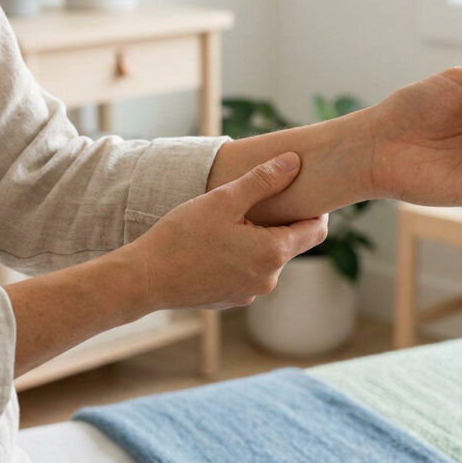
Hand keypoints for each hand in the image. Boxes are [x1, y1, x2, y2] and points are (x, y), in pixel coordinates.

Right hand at [125, 152, 328, 309]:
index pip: (316, 230)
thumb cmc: (183, 237)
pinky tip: (214, 244)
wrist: (145, 279)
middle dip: (279, 221)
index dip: (315, 208)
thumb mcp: (224, 200)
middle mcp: (269, 279)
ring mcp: (250, 293)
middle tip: (255, 199)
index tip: (303, 190)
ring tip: (228, 221)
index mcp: (273, 253)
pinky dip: (239, 257)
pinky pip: (246, 272)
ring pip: (266, 258)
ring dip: (257, 239)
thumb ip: (263, 181)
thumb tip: (294, 163)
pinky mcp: (231, 299)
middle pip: (290, 243)